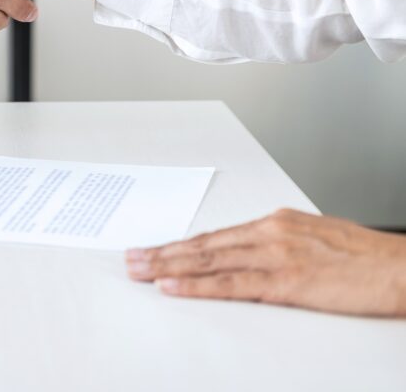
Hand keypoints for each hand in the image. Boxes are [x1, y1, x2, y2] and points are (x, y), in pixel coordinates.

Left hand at [125, 208, 405, 316]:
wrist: (402, 268)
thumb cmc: (364, 259)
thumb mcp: (313, 241)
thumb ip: (277, 245)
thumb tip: (247, 256)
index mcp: (275, 222)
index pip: (215, 236)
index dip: (180, 245)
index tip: (153, 250)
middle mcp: (270, 232)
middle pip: (203, 245)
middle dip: (163, 253)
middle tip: (131, 260)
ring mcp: (276, 254)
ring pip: (208, 261)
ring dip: (168, 267)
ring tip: (140, 272)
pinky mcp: (287, 279)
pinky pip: (231, 284)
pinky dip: (197, 286)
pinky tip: (173, 287)